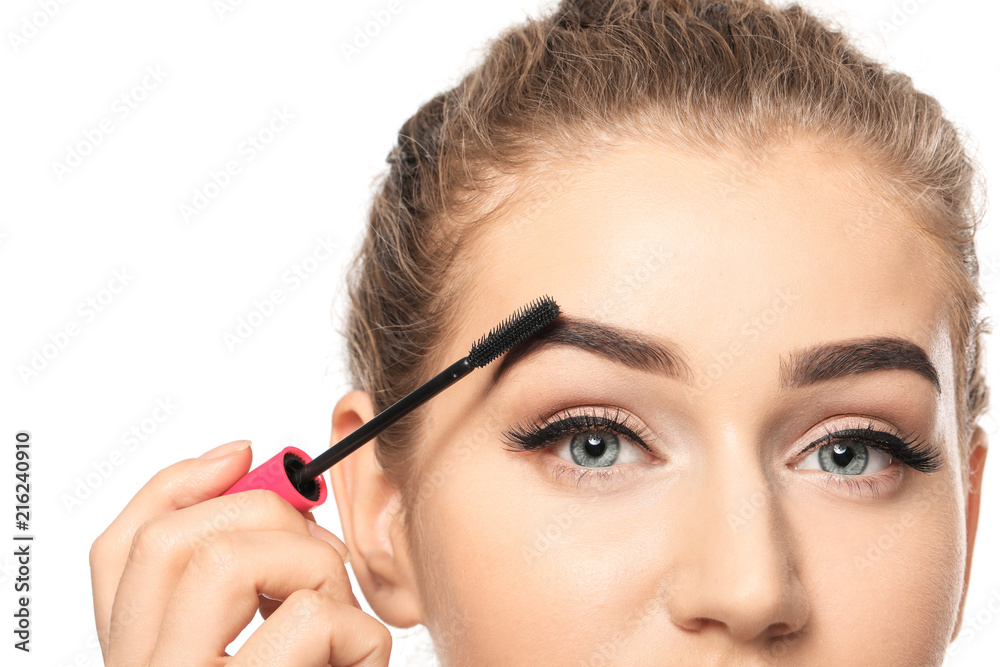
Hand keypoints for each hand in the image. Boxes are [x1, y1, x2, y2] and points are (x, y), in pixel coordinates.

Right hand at [89, 439, 391, 665]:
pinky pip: (308, 621)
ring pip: (232, 559)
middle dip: (271, 522)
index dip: (180, 483)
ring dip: (316, 572)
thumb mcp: (267, 651)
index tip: (244, 453)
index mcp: (141, 664)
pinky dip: (360, 633)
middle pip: (177, 541)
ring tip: (339, 627)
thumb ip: (245, 584)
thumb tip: (250, 469)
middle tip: (319, 566)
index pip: (121, 551)